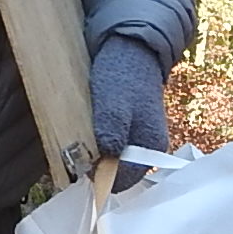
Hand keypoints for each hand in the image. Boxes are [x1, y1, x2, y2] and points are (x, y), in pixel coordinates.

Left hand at [89, 36, 169, 165]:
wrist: (131, 52)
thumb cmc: (122, 77)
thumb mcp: (113, 103)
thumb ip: (112, 130)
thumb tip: (107, 158)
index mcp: (151, 146)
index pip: (124, 181)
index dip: (101, 177)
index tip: (83, 162)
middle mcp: (150, 148)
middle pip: (120, 174)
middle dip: (99, 166)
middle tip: (81, 147)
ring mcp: (142, 140)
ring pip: (115, 162)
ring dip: (99, 155)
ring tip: (87, 134)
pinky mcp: (133, 131)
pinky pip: (114, 149)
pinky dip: (101, 143)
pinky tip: (93, 128)